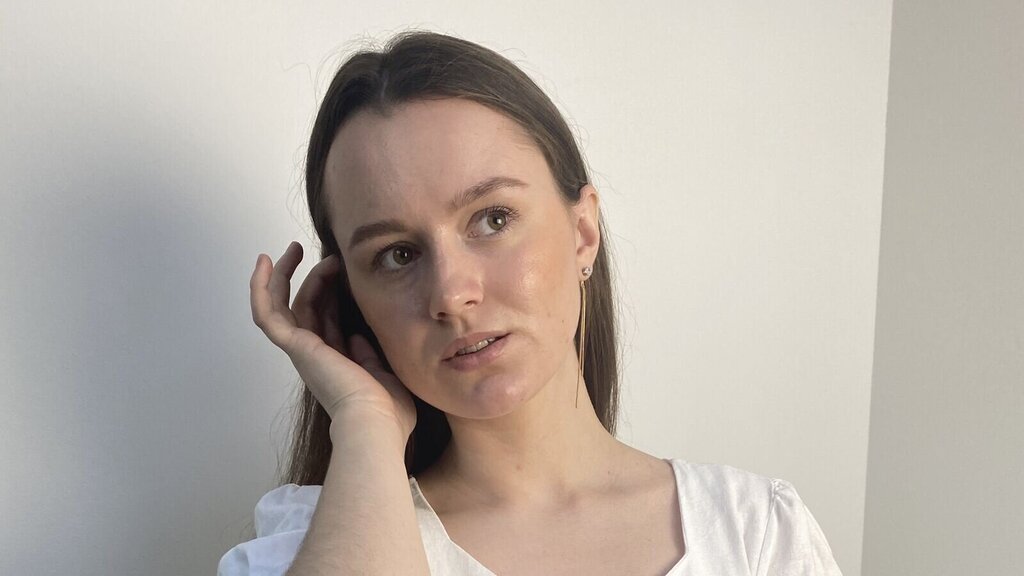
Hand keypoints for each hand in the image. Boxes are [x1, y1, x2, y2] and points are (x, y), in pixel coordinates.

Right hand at [249, 241, 416, 440]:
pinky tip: (265, 263)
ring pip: (285, 306)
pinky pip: (268, 314)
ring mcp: (302, 351)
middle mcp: (315, 356)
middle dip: (313, 278)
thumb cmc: (388, 412)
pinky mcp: (295, 346)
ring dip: (287, 276)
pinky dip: (261, 289)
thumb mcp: (385, 376)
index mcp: (337, 363)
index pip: (328, 321)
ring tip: (295, 250)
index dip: (332, 294)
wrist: (377, 424)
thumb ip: (370, 356)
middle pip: (306, 308)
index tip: (344, 271)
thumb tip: (359, 336)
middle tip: (327, 256)